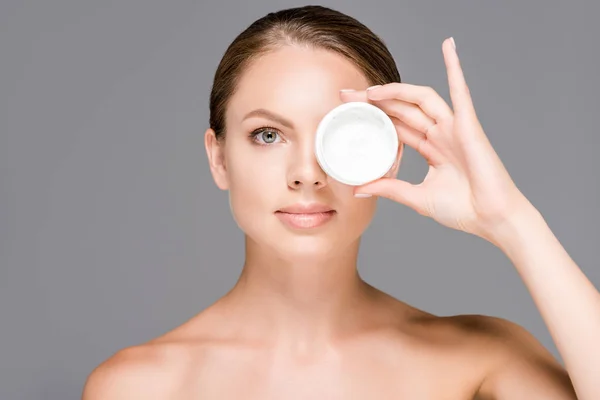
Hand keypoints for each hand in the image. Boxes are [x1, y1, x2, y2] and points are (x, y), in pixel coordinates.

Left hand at [340, 37, 531, 241]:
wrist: (491, 219)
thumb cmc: (463, 209)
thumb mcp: (416, 197)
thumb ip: (389, 188)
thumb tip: (359, 190)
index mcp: (431, 147)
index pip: (396, 124)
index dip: (374, 115)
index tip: (348, 110)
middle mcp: (441, 134)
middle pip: (402, 108)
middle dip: (374, 100)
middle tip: (347, 96)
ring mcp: (454, 128)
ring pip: (421, 99)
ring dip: (396, 91)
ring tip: (370, 91)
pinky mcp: (469, 126)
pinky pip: (460, 92)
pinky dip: (455, 68)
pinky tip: (448, 47)